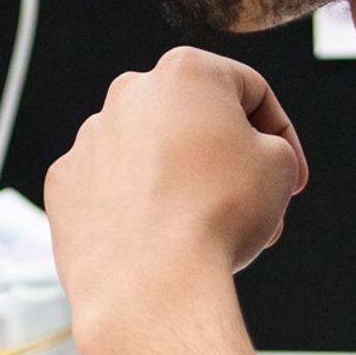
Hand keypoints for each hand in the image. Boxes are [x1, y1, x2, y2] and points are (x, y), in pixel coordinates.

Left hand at [44, 49, 307, 331]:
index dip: (281, 137)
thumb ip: (272, 143)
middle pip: (195, 123)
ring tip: (207, 234)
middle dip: (227, 162)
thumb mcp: (280, 166)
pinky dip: (134, 206)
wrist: (152, 282)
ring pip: (151, 155)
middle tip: (253, 209)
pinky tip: (157, 239)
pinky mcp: (65, 181)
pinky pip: (111, 187)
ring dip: (181, 183)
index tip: (291, 178)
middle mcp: (129, 93)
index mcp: (185, 72)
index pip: (250, 92)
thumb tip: (250, 152)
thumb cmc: (219, 216)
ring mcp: (90, 137)